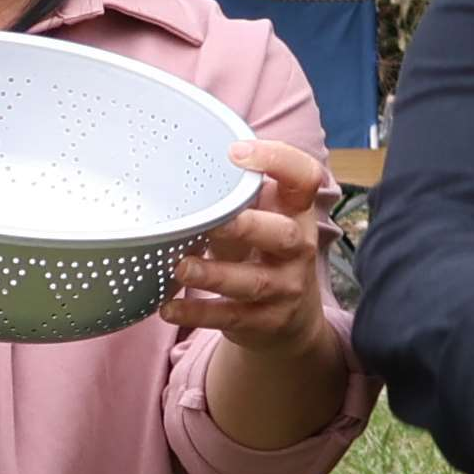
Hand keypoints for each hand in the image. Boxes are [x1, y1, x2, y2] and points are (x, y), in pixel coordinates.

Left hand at [167, 125, 337, 354]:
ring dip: (215, 274)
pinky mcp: (265, 321)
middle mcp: (298, 248)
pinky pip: (230, 317)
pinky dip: (198, 314)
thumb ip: (232, 200)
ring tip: (180, 268)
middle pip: (285, 235)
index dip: (278, 159)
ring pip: (253, 281)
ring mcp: (285, 287)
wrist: (292, 321)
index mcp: (296, 212)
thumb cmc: (264, 254)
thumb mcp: (259, 221)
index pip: (304, 177)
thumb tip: (173, 168)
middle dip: (249, 227)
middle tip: (213, 222)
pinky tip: (168, 309)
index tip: (236, 152)